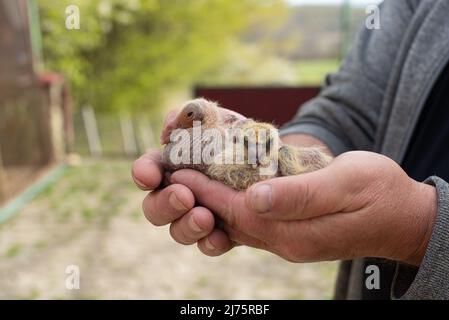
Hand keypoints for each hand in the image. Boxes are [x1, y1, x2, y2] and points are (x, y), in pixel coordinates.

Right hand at [132, 107, 246, 254]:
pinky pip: (208, 245)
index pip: (146, 171)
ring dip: (187, 226)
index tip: (150, 177)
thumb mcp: (213, 117)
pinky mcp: (221, 231)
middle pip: (154, 208)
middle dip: (165, 205)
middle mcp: (178, 193)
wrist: (267, 155)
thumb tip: (169, 129)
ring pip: (178, 231)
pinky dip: (211, 243)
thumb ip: (188, 115)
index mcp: (170, 165)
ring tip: (205, 218)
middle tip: (184, 196)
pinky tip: (221, 238)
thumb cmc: (232, 133)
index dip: (142, 174)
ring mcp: (197, 215)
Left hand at [170, 151, 436, 265]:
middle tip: (172, 170)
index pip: (237, 209)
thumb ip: (301, 193)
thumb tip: (254, 196)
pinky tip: (223, 187)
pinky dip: (232, 203)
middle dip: (199, 196)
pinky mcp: (291, 233)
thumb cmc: (380, 194)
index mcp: (294, 232)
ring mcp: (287, 240)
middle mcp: (284, 241)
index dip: (206, 189)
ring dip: (212, 200)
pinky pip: (253, 220)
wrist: (402, 217)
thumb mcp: (347, 184)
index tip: (178, 170)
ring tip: (189, 176)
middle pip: (230, 219)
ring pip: (237, 222)